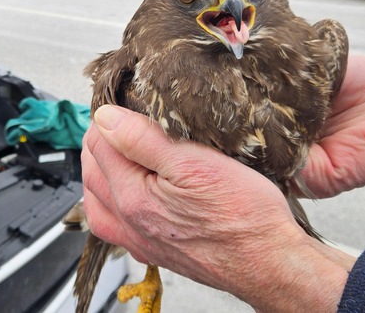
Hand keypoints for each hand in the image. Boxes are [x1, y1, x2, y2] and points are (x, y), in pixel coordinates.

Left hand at [82, 105, 355, 311]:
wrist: (271, 263)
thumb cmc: (243, 215)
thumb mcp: (194, 162)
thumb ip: (142, 139)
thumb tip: (105, 117)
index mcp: (132, 197)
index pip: (98, 144)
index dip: (108, 116)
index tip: (122, 101)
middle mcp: (130, 223)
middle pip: (93, 173)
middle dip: (100, 141)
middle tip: (117, 119)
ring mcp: (142, 242)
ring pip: (100, 203)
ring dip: (101, 174)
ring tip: (114, 152)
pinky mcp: (159, 253)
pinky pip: (118, 228)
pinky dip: (114, 205)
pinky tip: (130, 196)